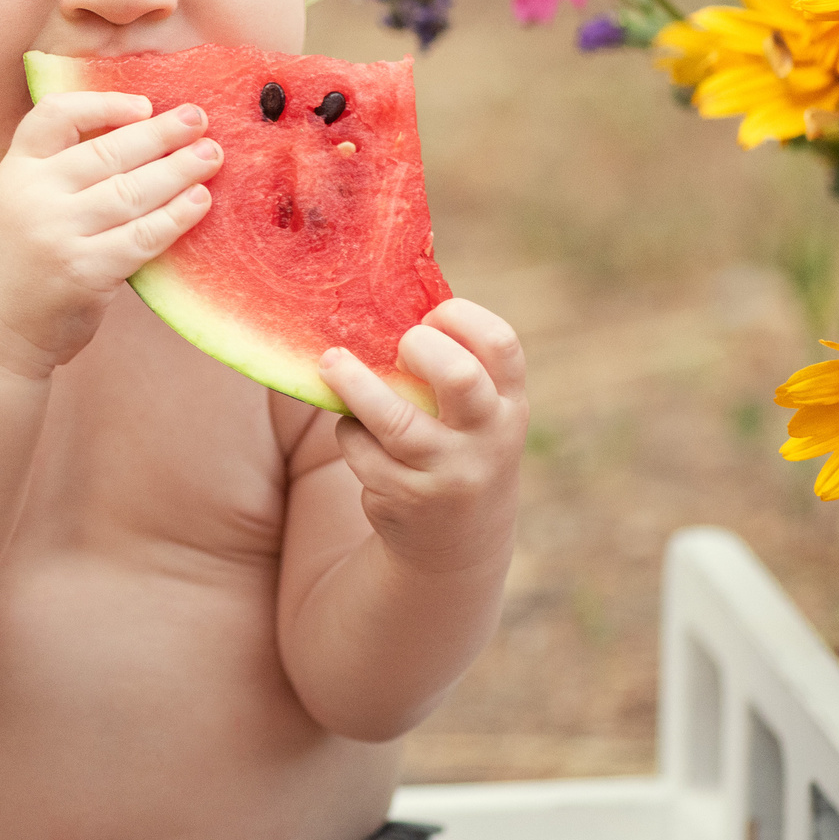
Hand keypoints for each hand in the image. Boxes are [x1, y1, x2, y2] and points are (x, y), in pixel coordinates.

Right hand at [0, 90, 220, 377]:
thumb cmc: (18, 260)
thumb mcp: (19, 201)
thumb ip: (60, 170)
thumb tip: (140, 134)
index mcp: (15, 170)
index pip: (56, 115)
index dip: (104, 102)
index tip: (144, 103)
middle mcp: (32, 196)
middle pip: (108, 152)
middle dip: (161, 133)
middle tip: (199, 119)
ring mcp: (57, 234)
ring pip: (132, 191)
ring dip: (179, 170)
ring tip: (211, 155)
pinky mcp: (84, 273)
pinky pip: (142, 236)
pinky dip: (176, 216)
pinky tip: (200, 201)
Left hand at [318, 300, 526, 575]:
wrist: (458, 544)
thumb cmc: (457, 448)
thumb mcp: (477, 414)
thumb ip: (454, 366)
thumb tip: (389, 295)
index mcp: (508, 404)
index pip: (501, 345)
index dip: (463, 318)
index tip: (431, 315)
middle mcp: (488, 439)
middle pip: (457, 376)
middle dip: (418, 349)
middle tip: (398, 345)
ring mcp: (448, 473)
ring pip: (394, 420)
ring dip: (355, 385)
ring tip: (329, 362)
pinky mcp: (407, 499)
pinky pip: (363, 450)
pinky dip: (350, 434)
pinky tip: (355, 431)